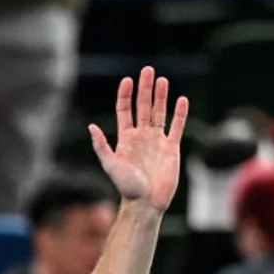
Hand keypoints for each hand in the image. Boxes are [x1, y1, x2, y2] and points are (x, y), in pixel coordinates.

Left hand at [88, 66, 187, 211]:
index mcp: (125, 138)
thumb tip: (91, 127)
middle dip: (145, 89)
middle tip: (148, 70)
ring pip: (160, 113)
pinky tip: (181, 100)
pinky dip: (180, 114)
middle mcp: (141, 136)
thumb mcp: (110, 164)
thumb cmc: (126, 187)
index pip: (125, 110)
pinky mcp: (172, 148)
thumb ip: (101, 145)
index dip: (125, 95)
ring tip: (163, 80)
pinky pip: (177, 127)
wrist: (146, 202)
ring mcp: (157, 141)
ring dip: (161, 97)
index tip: (127, 80)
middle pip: (143, 107)